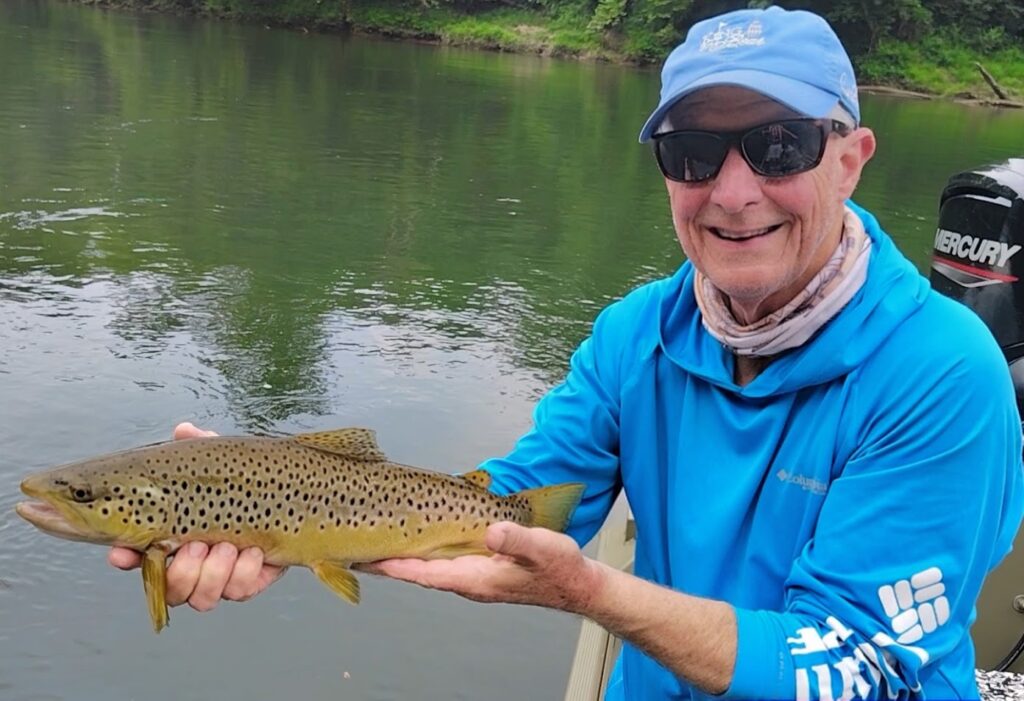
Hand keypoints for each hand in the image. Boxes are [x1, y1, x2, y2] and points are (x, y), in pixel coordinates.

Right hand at [107, 422, 286, 611]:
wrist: (296, 497)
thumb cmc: (247, 478)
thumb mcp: (224, 461)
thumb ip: (203, 445)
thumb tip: (184, 429)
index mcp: (174, 535)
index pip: (136, 555)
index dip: (125, 558)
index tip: (123, 552)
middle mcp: (193, 563)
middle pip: (169, 589)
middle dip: (182, 570)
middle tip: (198, 544)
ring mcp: (221, 577)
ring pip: (201, 599)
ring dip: (213, 573)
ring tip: (229, 546)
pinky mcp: (250, 582)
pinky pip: (239, 592)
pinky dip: (245, 572)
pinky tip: (256, 551)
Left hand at [360, 522, 601, 612]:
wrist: (577, 584)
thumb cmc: (561, 569)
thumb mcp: (542, 548)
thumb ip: (516, 539)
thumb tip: (491, 531)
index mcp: (475, 578)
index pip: (425, 573)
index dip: (395, 565)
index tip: (367, 558)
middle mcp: (468, 579)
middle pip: (418, 570)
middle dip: (388, 560)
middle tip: (354, 548)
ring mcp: (472, 575)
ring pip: (428, 565)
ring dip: (403, 554)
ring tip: (374, 540)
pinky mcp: (479, 567)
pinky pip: (442, 559)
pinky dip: (423, 549)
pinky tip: (415, 537)